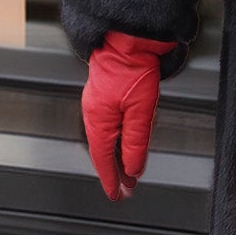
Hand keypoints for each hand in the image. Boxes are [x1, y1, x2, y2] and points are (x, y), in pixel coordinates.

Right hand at [81, 30, 176, 199]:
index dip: (111, 179)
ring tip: (129, 172)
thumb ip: (136, 142)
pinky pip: (108, 126)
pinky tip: (125, 144)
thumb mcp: (141, 111)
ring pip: (106, 139)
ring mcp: (97, 104)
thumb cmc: (134, 68)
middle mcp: (93, 114)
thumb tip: (133, 168)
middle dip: (115, 172)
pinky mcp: (105, 96)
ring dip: (117, 157)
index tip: (117, 195)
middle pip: (103, 152)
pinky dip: (117, 141)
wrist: (129, 39)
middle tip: (126, 189)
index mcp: (98, 120)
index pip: (103, 159)